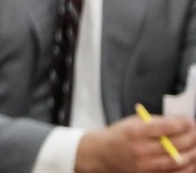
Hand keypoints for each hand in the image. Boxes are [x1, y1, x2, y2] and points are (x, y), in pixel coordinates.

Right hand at [76, 113, 195, 172]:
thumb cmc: (119, 136)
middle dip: (191, 137)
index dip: (182, 124)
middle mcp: (140, 149)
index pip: (165, 127)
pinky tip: (192, 159)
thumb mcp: (133, 122)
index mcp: (134, 132)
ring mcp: (145, 165)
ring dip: (193, 152)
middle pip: (174, 144)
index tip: (190, 121)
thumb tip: (181, 122)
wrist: (102, 154)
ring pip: (177, 160)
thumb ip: (156, 122)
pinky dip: (187, 167)